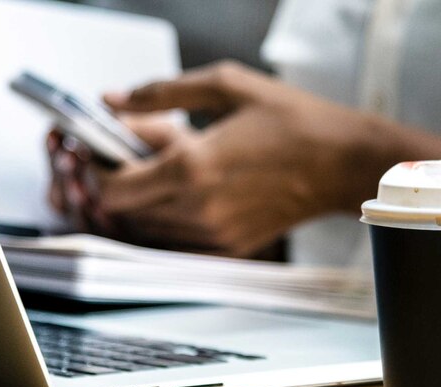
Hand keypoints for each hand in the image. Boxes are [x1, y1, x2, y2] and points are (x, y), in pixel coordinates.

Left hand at [51, 61, 440, 256]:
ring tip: (175, 165)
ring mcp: (216, 234)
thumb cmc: (295, 122)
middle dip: (120, 180)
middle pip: (124, 211)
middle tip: (137, 150)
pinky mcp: (232, 246)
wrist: (344, 163)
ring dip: (147, 198)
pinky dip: (172, 215)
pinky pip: (179, 238)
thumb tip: (115, 100)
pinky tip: (196, 186)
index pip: (112, 187)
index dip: (96, 168)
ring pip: (149, 227)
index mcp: (193, 167)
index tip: (99, 148)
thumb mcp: (228, 86)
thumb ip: (162, 93)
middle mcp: (199, 209)